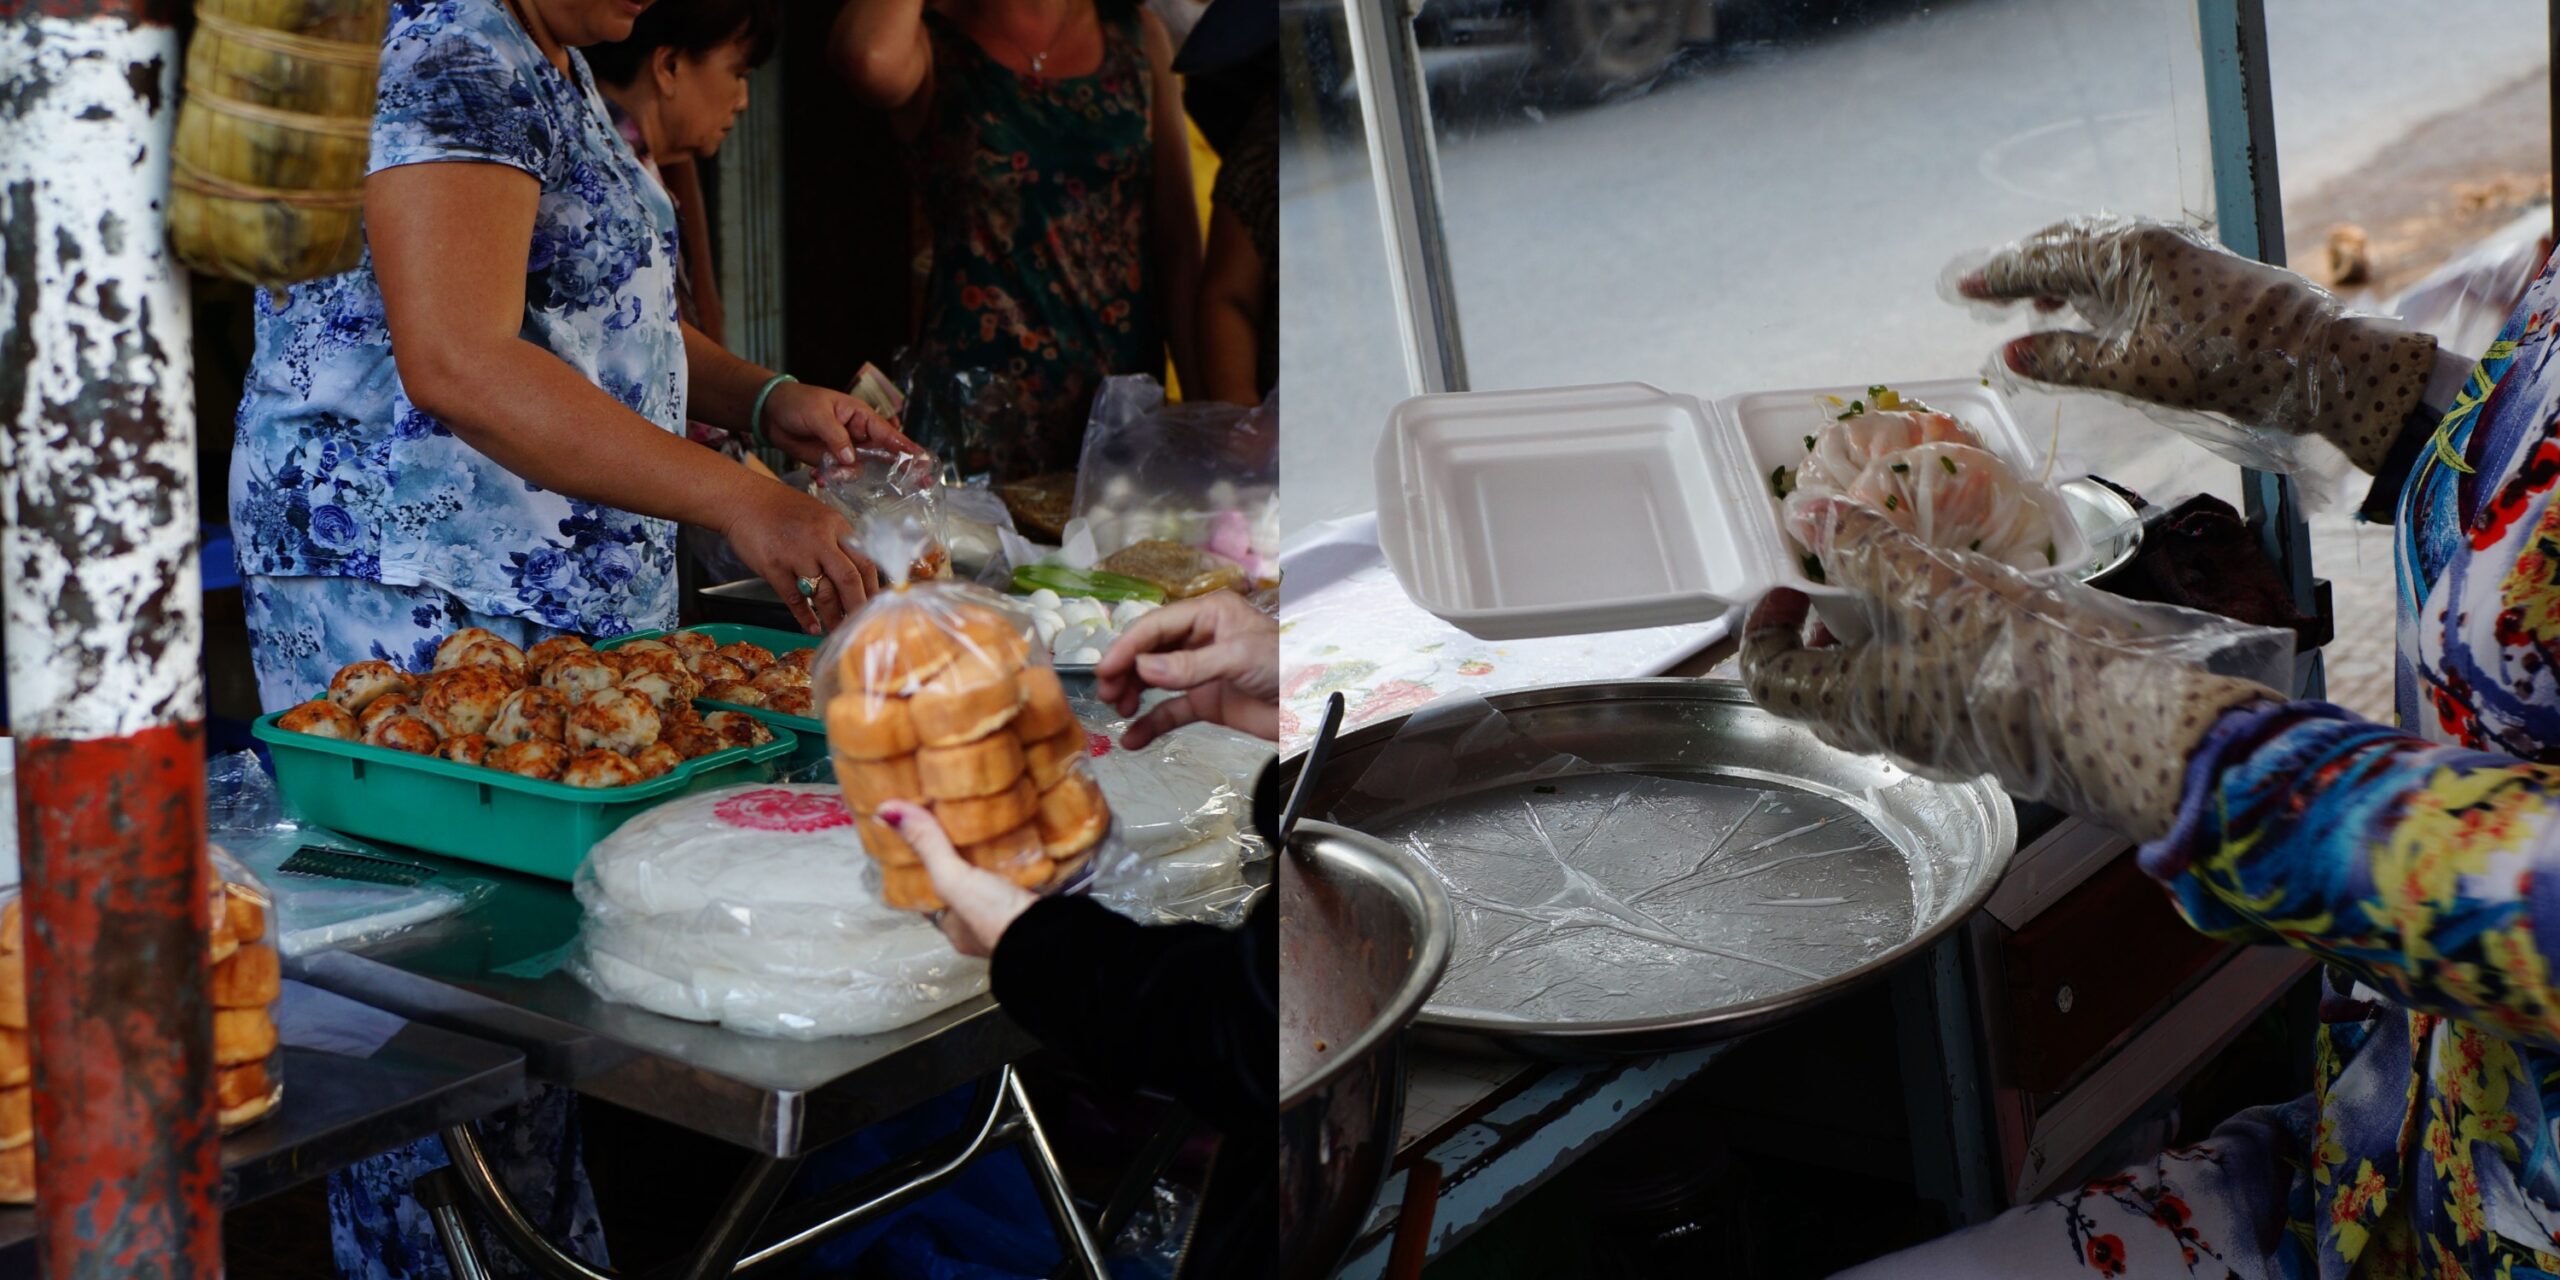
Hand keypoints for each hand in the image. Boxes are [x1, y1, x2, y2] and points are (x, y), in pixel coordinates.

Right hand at [722, 481, 881, 631]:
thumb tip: (858, 575)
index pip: (865, 561)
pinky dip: (805, 616)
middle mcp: (819, 539)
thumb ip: (838, 542)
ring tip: (837, 629)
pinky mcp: (773, 566)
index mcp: (836, 526)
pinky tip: (812, 627)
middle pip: (849, 579)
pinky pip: (794, 598)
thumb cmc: (782, 509)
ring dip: (832, 616)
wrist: (743, 500)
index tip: (877, 605)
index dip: (873, 588)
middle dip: (857, 606)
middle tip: (862, 624)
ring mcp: (795, 554)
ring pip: (823, 592)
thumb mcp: (819, 517)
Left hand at [760, 381, 925, 470]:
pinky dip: (830, 478)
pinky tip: (818, 477)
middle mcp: (858, 435)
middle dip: (900, 469)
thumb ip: (836, 437)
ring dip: (847, 475)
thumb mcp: (818, 414)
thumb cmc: (798, 402)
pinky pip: (840, 475)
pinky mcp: (831, 462)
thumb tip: (851, 458)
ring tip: (828, 473)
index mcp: (860, 417)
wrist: (771, 413)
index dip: (906, 447)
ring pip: (860, 469)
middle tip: (920, 482)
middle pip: (885, 454)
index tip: (923, 460)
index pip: (888, 433)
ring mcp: (845, 450)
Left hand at [879, 802, 1035, 957]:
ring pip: (998, 886)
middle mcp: (981, 929)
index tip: (934, 838)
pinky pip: (1027, 883)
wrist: (1052, 940)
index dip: (932, 868)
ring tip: (1000, 830)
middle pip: (969, 889)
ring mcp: (1012, 921)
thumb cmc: (995, 917)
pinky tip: (1031, 845)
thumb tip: (885, 810)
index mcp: (955, 928)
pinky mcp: (1040, 910)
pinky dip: (1027, 866)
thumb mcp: (953, 879)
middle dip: (969, 864)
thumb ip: (927, 846)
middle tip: (971, 828)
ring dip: (999, 864)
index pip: (935, 893)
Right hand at [1095, 593, 1278, 747]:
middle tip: (1106, 693)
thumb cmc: (1287, 666)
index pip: (1156, 626)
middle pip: (1149, 651)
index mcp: (1208, 615)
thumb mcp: (1239, 658)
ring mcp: (1200, 672)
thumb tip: (1144, 669)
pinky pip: (1171, 711)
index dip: (1128, 646)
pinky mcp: (1206, 702)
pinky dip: (1151, 724)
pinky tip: (1133, 738)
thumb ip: (1190, 666)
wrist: (1314, 707)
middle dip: (1125, 670)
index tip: (1105, 668)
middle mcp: (1199, 639)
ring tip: (1118, 710)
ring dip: (1132, 694)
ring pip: (1154, 680)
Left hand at [1741, 500, 2276, 841]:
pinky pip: (1937, 693)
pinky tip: (1968, 611)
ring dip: (1879, 642)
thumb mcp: (1927, 581)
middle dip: (1822, 637)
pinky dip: (1929, 650)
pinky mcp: (1993, 733)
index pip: (1770, 681)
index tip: (1786, 587)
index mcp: (1855, 704)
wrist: (2120, 716)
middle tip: (1840, 590)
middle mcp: (1891, 735)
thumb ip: (1865, 548)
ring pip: (1883, 694)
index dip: (1761, 631)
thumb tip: (1807, 513)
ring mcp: (1943, 741)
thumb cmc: (2009, 654)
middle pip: (1824, 692)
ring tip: (1908, 588)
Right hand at [1956, 214, 2436, 470]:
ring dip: (2059, 273)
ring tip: (2033, 303)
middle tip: (1988, 292)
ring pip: (2098, 253)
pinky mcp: (2194, 272)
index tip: (1961, 288)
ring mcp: (2174, 252)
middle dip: (2025, 265)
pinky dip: (2092, 280)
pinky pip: (2124, 264)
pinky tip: (2090, 309)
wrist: (2315, 358)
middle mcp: (2147, 240)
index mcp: (2126, 253)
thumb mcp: (2133, 371)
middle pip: (2068, 243)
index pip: (2043, 258)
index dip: (1999, 275)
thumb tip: (2008, 355)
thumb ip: (2066, 359)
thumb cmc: (2222, 363)